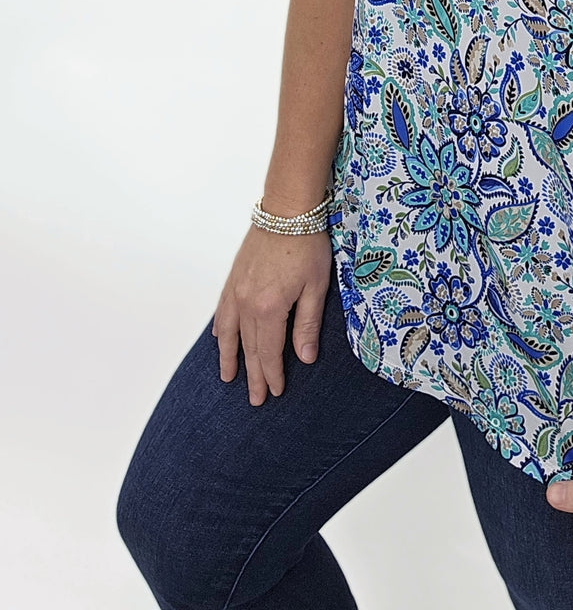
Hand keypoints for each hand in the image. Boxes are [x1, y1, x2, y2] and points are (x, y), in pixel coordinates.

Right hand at [210, 226, 331, 404]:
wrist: (286, 210)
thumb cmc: (307, 245)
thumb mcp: (316, 286)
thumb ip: (307, 324)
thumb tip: (305, 358)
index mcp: (269, 308)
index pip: (270, 352)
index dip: (272, 375)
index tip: (274, 392)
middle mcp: (247, 304)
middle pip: (249, 348)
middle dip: (253, 375)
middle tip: (255, 399)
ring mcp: (236, 291)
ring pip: (229, 334)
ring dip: (229, 358)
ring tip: (229, 378)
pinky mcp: (233, 278)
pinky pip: (222, 312)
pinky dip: (221, 329)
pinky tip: (220, 339)